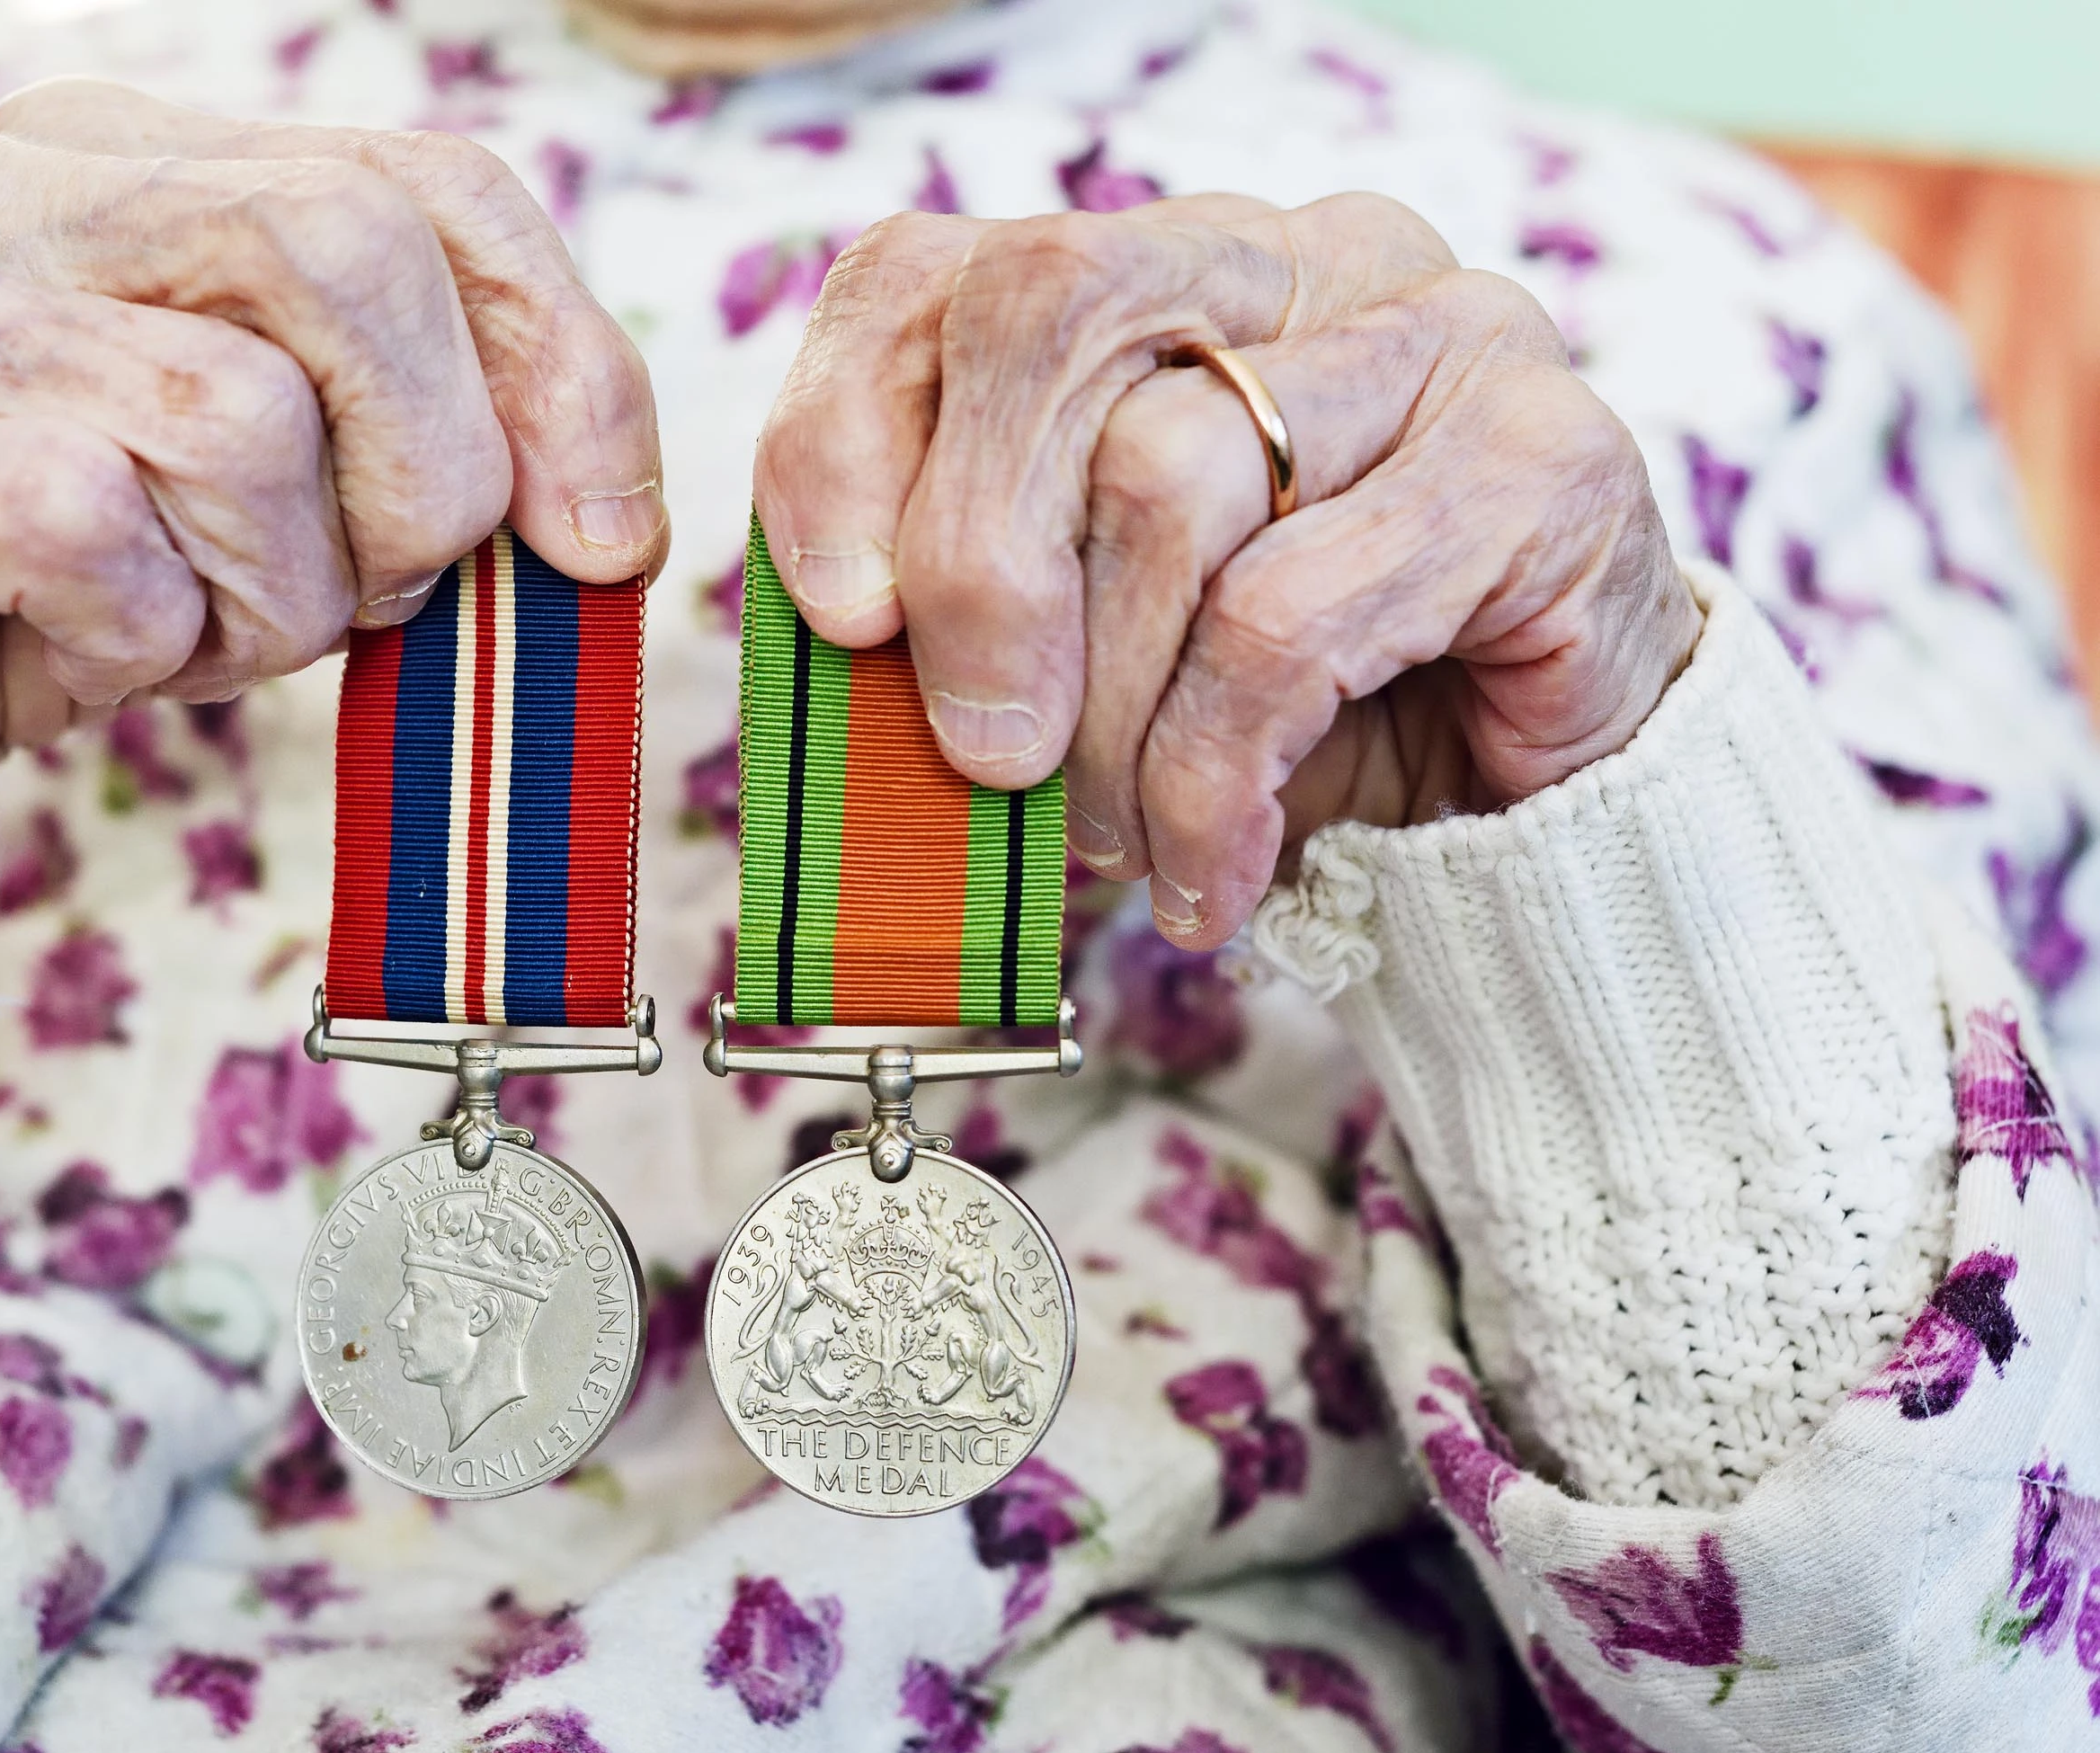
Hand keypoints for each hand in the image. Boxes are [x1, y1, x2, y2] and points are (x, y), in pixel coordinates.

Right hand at [0, 79, 664, 959]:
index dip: (564, 363)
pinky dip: (132, 641)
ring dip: (263, 597)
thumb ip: (414, 447)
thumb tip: (608, 516)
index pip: (431, 184)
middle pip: (347, 250)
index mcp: (128, 160)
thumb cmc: (36, 604)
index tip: (605, 538)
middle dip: (418, 479)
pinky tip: (69, 654)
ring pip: (233, 414)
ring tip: (177, 635)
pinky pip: (80, 524)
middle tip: (359, 601)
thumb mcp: (267, 506)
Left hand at [751, 192, 1698, 948]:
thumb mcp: (1088, 650)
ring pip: (1169, 476)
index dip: (847, 429)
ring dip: (1108, 720)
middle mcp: (1303, 255)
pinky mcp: (1540, 459)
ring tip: (1119, 843)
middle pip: (1056, 313)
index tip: (836, 615)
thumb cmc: (1283, 713)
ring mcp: (1440, 333)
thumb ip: (960, 613)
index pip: (947, 268)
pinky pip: (1290, 619)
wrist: (1534, 804)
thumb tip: (835, 650)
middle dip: (973, 560)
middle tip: (980, 758)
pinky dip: (1212, 781)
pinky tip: (1214, 874)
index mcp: (1165, 271)